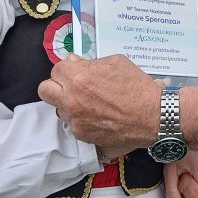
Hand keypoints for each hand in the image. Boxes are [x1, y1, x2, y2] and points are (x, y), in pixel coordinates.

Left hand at [38, 55, 159, 152]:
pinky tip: (96, 115)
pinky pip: (71, 123)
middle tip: (72, 87)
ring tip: (88, 102)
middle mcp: (71, 99)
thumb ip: (90, 62)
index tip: (78, 73)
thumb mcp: (115, 62)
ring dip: (68, 103)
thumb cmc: (136, 86)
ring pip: (58, 108)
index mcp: (77, 77)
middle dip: (57, 85)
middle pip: (45, 90)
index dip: (68, 70)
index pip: (56, 69)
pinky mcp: (81, 134)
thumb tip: (74, 62)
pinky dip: (80, 118)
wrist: (153, 115)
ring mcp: (74, 119)